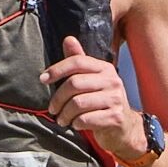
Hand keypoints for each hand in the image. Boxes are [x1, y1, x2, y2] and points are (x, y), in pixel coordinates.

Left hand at [40, 36, 146, 159]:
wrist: (124, 127)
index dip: (57, 69)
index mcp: (105, 68)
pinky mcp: (115, 117)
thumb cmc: (102, 102)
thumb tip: (68, 39)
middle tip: (53, 109)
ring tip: (62, 119)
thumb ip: (78, 62)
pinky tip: (76, 125)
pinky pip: (85, 119)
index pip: (77, 62)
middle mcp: (112, 81)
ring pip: (78, 103)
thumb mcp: (91, 80)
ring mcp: (115, 99)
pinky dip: (75, 124)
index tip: (43, 79)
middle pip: (74, 84)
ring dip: (64, 114)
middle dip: (58, 98)